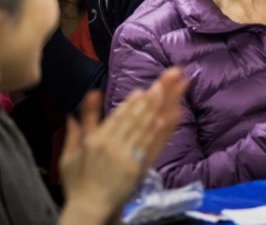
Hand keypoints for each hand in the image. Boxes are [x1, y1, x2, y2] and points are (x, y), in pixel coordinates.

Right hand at [59, 68, 187, 224]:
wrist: (89, 208)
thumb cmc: (78, 183)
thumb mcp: (70, 154)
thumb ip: (81, 126)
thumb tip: (84, 101)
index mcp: (96, 140)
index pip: (118, 116)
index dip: (131, 103)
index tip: (143, 89)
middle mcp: (114, 146)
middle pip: (137, 116)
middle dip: (154, 96)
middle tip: (167, 78)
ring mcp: (128, 156)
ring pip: (148, 126)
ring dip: (163, 105)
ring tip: (174, 90)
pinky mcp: (140, 166)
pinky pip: (154, 143)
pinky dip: (164, 128)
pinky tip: (174, 115)